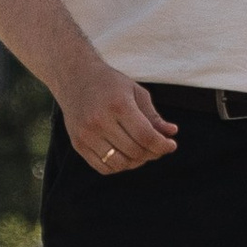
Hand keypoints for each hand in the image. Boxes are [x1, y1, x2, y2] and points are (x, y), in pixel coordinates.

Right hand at [61, 58, 178, 174]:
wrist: (75, 79)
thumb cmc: (110, 84)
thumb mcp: (136, 92)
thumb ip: (154, 116)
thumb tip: (171, 133)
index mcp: (118, 105)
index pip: (145, 136)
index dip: (162, 145)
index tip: (171, 145)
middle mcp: (99, 121)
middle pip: (134, 151)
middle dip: (152, 153)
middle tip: (158, 148)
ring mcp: (86, 134)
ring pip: (119, 163)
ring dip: (136, 163)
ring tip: (142, 152)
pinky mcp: (77, 144)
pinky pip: (102, 167)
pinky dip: (118, 167)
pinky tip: (125, 156)